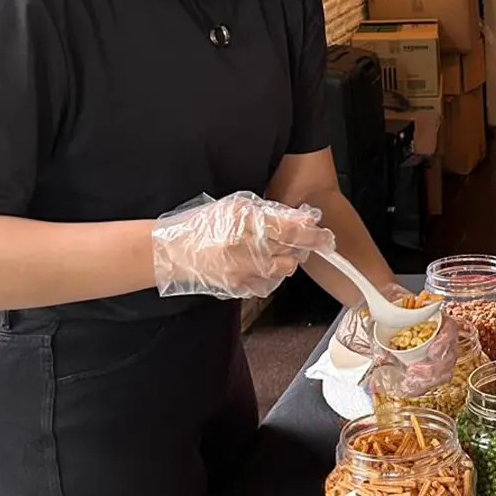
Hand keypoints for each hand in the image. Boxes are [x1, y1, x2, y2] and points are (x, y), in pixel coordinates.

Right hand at [152, 191, 334, 299]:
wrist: (172, 252)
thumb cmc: (203, 226)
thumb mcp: (236, 208)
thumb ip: (270, 213)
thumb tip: (301, 220)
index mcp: (243, 223)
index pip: (288, 229)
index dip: (311, 232)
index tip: (323, 232)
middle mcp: (244, 248)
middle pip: (291, 250)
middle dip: (307, 246)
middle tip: (314, 240)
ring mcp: (240, 271)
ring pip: (284, 269)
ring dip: (290, 259)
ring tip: (281, 250)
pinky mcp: (237, 287)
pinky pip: (268, 284)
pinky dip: (273, 275)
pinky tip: (264, 264)